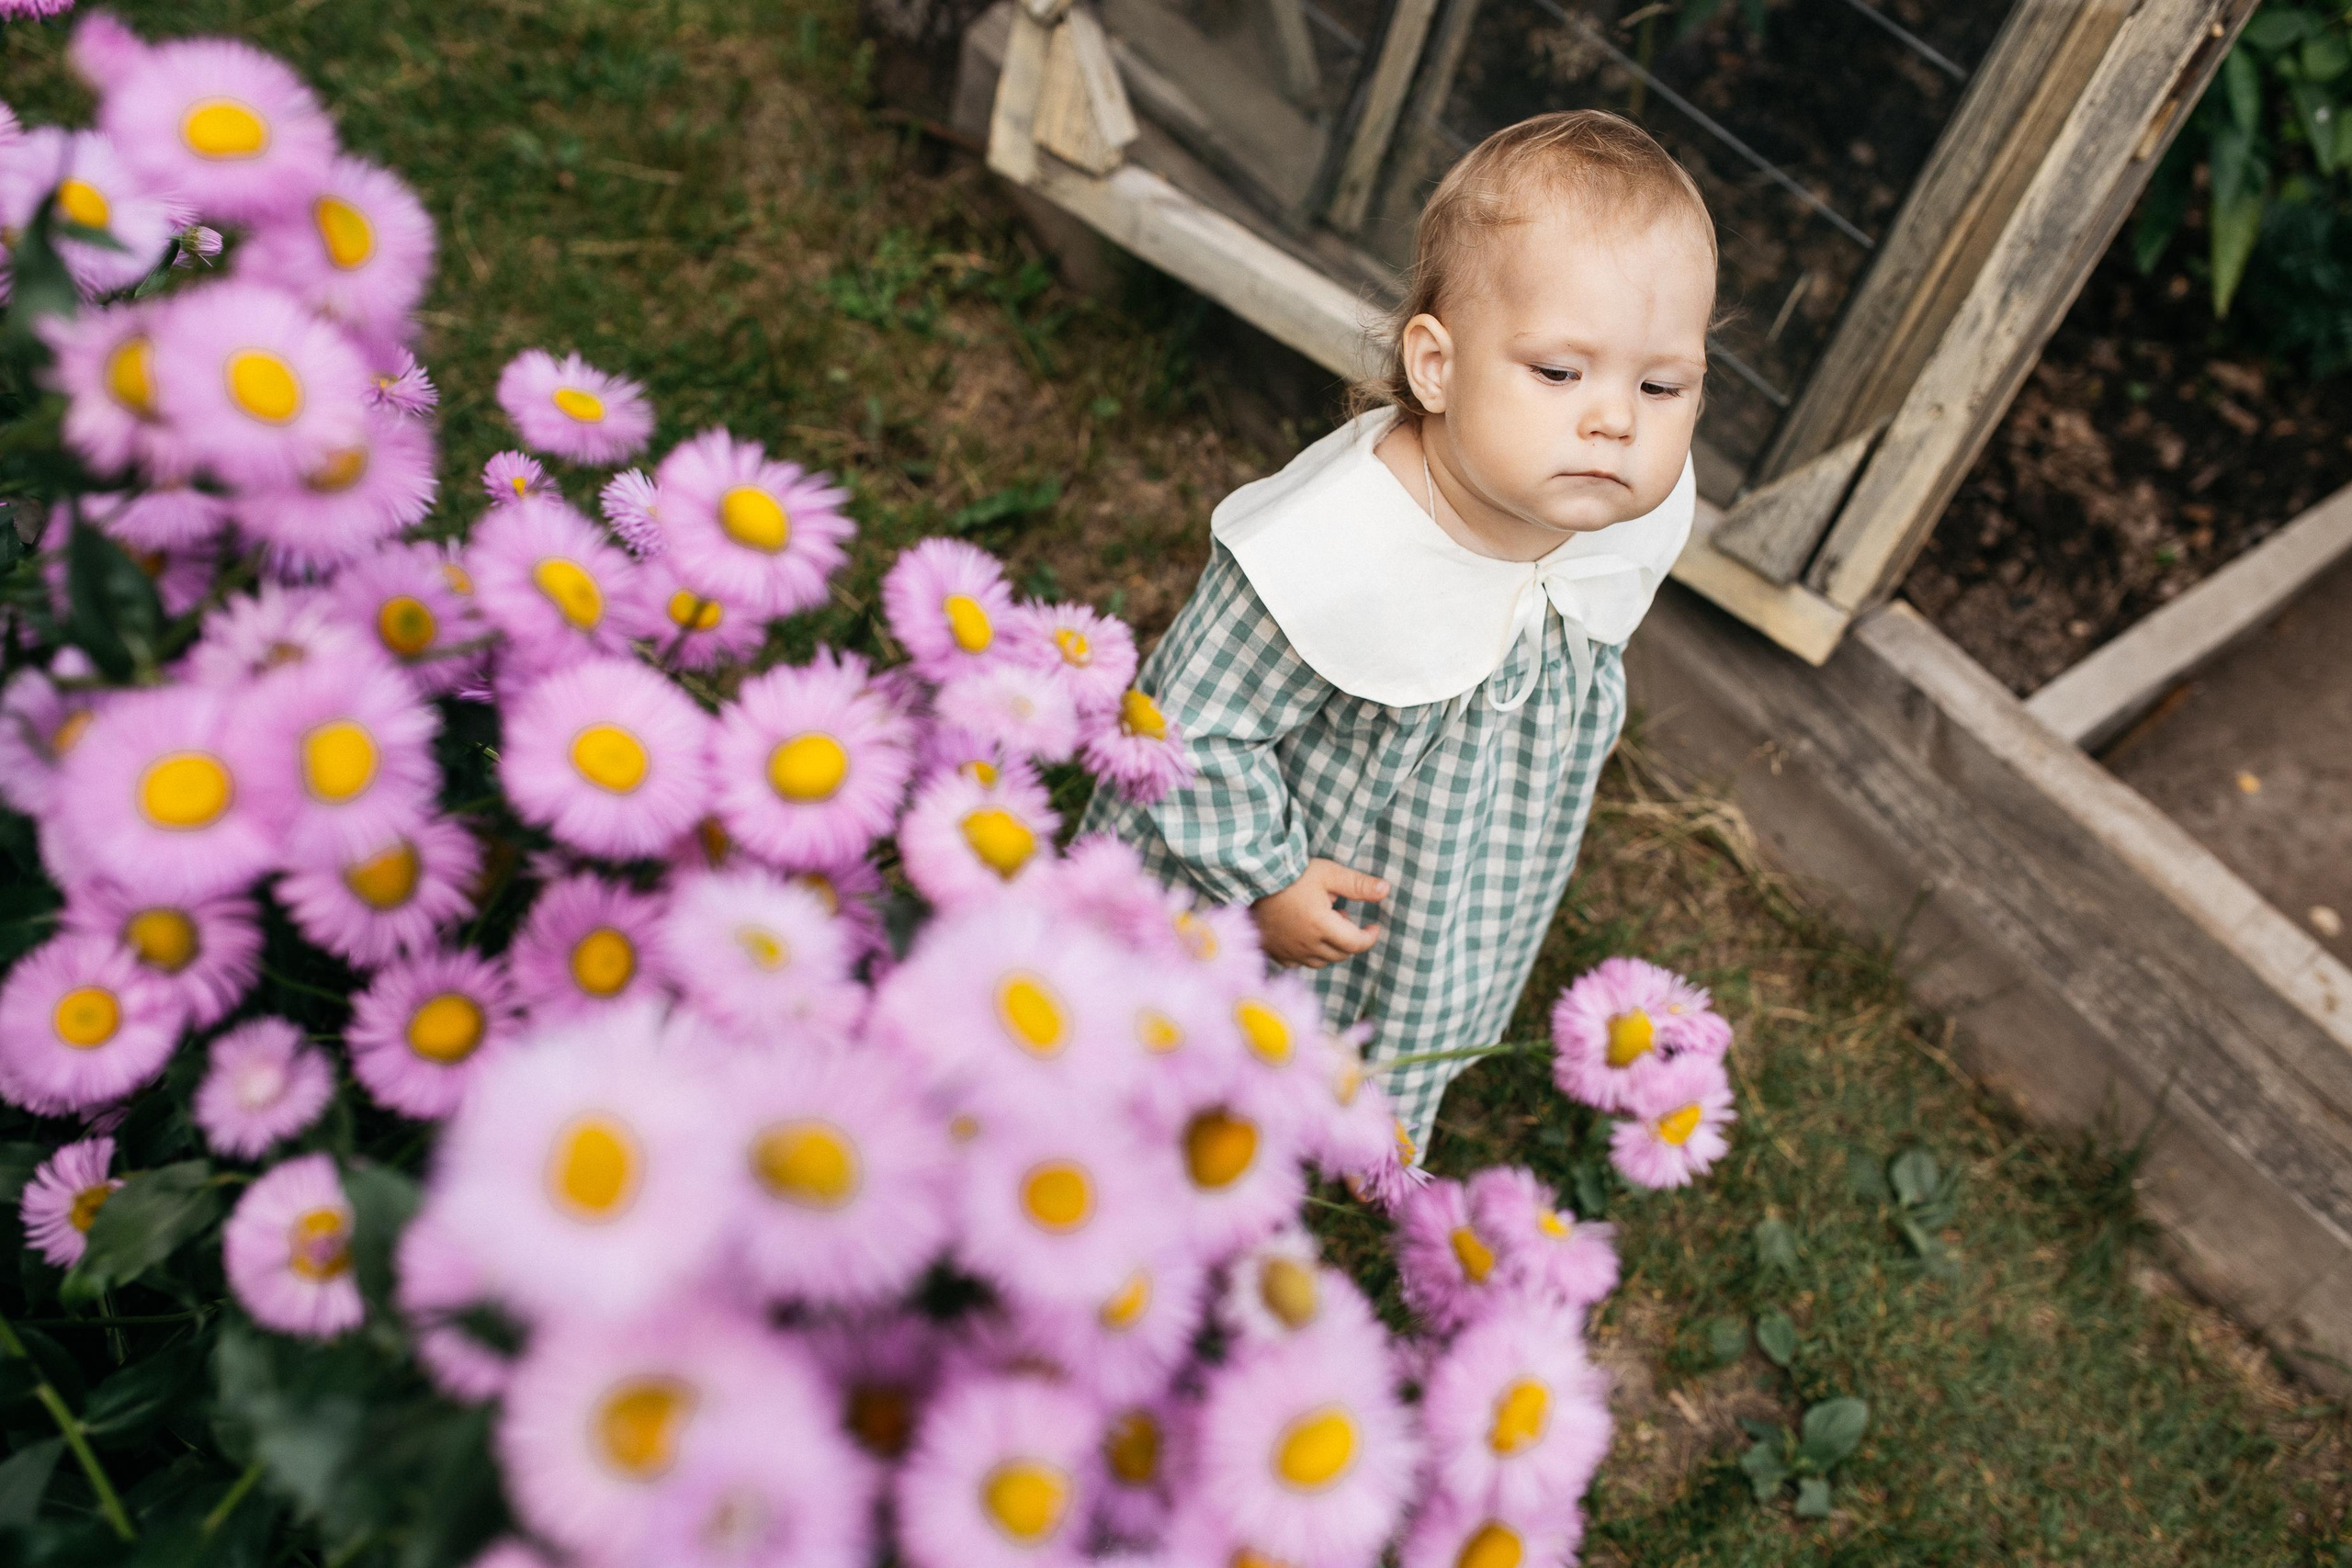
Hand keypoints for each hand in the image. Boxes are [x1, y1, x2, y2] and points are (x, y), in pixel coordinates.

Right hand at [1251, 858, 1388, 968]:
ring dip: (1331, 947)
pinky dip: (1310, 953)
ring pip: (1322, 961)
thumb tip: (1386, 889)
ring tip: (1323, 922)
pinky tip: (1306, 935)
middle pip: (1341, 954)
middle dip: (1350, 938)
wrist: (1249, 881)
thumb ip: (1357, 884)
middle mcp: (1307, 944)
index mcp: (1322, 926)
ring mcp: (1290, 952)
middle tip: (1342, 914)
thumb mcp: (1327, 873)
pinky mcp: (1276, 953)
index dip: (1370, 937)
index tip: (1374, 926)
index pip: (1356, 943)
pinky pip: (1300, 963)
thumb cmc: (1290, 875)